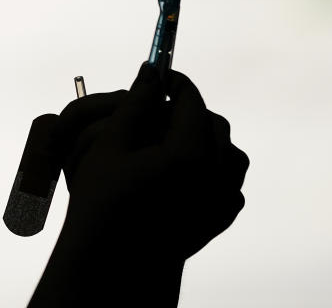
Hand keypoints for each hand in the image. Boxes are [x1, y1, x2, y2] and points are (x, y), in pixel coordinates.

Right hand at [58, 62, 249, 261]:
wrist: (112, 261)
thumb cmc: (102, 200)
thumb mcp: (111, 144)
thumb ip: (137, 103)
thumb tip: (151, 71)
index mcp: (189, 153)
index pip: (191, 101)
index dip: (175, 83)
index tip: (159, 76)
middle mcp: (215, 175)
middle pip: (214, 124)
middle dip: (190, 110)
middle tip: (160, 107)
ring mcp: (221, 199)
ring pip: (229, 153)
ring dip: (207, 138)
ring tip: (175, 137)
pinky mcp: (220, 218)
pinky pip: (229, 183)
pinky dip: (214, 169)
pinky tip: (185, 170)